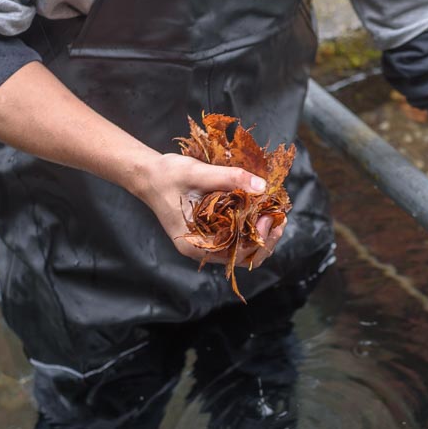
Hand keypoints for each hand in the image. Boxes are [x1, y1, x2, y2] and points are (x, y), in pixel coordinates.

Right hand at [133, 153, 284, 266]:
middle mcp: (203, 249)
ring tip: (273, 212)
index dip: (259, 237)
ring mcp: (207, 242)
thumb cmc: (168, 175)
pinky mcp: (211, 233)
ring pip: (244, 248)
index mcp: (197, 244)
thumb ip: (231, 178)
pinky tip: (260, 210)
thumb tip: (263, 187)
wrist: (148, 175)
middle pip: (245, 256)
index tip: (268, 214)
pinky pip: (237, 237)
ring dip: (262, 233)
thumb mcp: (198, 172)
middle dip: (266, 238)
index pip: (238, 253)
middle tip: (279, 215)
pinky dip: (251, 227)